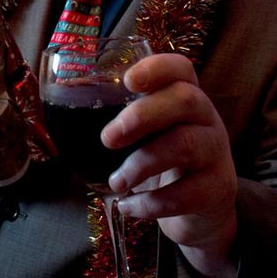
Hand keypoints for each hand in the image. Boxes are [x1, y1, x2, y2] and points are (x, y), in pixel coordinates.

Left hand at [101, 53, 237, 277]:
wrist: (203, 209)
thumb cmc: (164, 160)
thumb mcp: (150, 134)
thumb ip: (123, 119)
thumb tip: (59, 109)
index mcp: (186, 97)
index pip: (180, 68)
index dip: (156, 68)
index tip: (127, 80)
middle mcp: (206, 117)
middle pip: (184, 99)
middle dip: (141, 115)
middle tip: (108, 138)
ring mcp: (215, 152)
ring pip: (185, 145)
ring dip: (141, 165)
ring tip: (116, 181)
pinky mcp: (217, 189)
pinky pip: (186, 193)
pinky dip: (151, 203)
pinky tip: (129, 206)